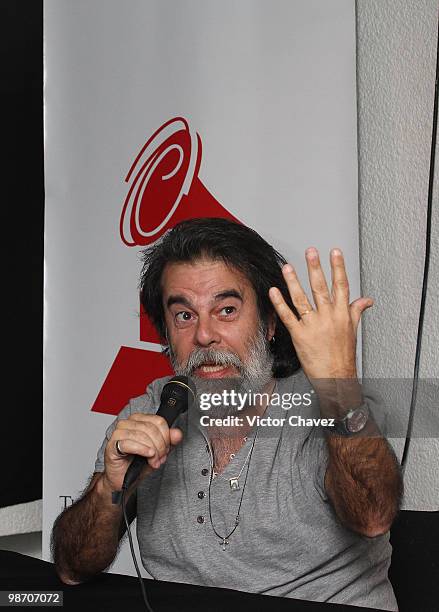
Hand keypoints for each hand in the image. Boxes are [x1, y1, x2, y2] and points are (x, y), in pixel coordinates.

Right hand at [103, 413, 182, 491]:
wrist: (122, 480)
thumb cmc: (137, 464)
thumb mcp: (158, 451)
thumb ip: (169, 441)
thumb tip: (177, 434)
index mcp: (138, 420)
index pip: (158, 421)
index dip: (166, 436)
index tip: (166, 449)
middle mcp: (127, 423)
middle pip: (151, 428)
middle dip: (160, 445)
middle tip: (160, 458)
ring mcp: (118, 433)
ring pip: (141, 435)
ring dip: (152, 450)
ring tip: (154, 461)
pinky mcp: (112, 445)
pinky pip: (130, 443)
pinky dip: (142, 450)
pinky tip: (148, 455)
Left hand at [268, 248, 372, 412]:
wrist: (336, 376)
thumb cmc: (343, 355)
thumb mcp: (353, 330)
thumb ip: (356, 311)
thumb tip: (366, 300)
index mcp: (342, 314)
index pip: (341, 285)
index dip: (338, 267)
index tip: (334, 252)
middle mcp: (328, 317)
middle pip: (321, 288)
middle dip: (315, 268)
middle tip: (310, 252)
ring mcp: (313, 326)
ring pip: (302, 299)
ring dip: (293, 282)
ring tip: (288, 267)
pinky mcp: (300, 335)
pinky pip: (288, 316)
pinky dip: (280, 303)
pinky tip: (274, 291)